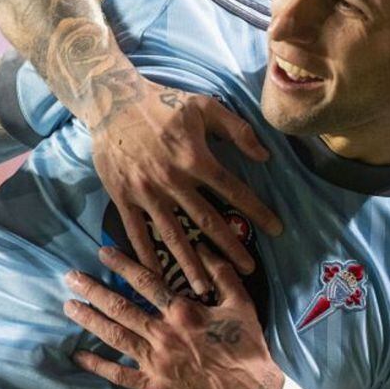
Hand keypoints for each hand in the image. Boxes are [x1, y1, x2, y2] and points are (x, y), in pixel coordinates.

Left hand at [65, 245, 283, 388]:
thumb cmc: (246, 346)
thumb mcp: (241, 303)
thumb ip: (221, 273)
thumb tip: (204, 246)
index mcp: (183, 311)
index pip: (145, 281)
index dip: (122, 264)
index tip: (103, 252)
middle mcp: (163, 333)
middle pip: (121, 307)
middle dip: (93, 290)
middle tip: (70, 277)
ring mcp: (156, 361)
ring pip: (115, 336)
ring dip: (90, 320)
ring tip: (69, 306)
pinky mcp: (153, 386)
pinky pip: (120, 375)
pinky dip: (98, 365)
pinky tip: (79, 356)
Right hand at [90, 79, 281, 294]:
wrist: (112, 100)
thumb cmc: (163, 103)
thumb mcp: (204, 105)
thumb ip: (237, 130)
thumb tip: (265, 155)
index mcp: (195, 157)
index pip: (233, 190)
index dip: (257, 210)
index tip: (276, 229)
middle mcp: (172, 179)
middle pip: (206, 220)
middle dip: (229, 248)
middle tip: (248, 271)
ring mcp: (146, 191)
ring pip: (172, 234)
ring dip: (190, 263)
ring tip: (205, 288)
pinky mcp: (123, 197)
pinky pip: (137, 232)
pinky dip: (146, 256)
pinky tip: (157, 276)